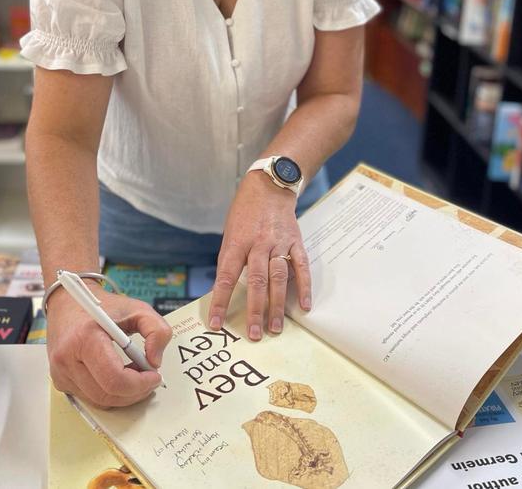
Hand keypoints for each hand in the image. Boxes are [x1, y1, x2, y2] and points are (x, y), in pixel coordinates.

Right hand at [46, 284, 171, 407]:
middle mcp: (67, 359)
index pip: (114, 379)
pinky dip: (110, 392)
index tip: (154, 376)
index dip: (139, 384)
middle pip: (107, 395)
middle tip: (149, 379)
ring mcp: (61, 373)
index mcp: (85, 338)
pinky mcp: (60, 381)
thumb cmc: (102, 306)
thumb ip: (157, 330)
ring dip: (123, 394)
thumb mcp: (137, 308)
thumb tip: (155, 361)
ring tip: (136, 375)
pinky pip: (90, 398)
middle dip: (135, 391)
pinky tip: (120, 376)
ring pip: (99, 401)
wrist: (69, 303)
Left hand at [208, 171, 311, 340]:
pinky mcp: (296, 241)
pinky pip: (301, 267)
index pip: (226, 276)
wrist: (268, 187)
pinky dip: (304, 287)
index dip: (221, 301)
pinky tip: (304, 306)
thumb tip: (223, 290)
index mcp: (237, 242)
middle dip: (255, 310)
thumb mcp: (229, 233)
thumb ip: (229, 260)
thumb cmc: (244, 213)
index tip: (217, 324)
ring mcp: (279, 243)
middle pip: (256, 281)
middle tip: (254, 335)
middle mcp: (258, 243)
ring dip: (278, 305)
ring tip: (276, 328)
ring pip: (278, 277)